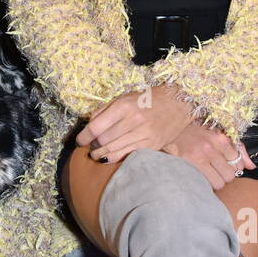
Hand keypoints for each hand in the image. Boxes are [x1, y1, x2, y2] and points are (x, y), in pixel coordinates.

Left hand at [76, 85, 192, 164]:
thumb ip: (104, 111)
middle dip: (92, 146)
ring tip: (96, 153)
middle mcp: (134, 121)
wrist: (177, 104)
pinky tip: (107, 157)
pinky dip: (114, 158)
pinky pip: (127, 156)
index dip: (84, 137)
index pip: (96, 127)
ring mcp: (144, 135)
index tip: (79, 140)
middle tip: (89, 146)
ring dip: (100, 154)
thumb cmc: (147, 99)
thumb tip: (89, 125)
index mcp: (124, 106)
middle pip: (103, 141)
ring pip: (113, 151)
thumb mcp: (123, 98)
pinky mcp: (152, 146)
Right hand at [162, 123, 256, 190]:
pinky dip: (206, 183)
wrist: (173, 129)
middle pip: (230, 175)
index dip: (233, 167)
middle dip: (225, 175)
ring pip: (220, 182)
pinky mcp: (189, 164)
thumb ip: (239, 150)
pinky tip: (202, 176)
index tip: (226, 165)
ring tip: (210, 174)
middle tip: (217, 170)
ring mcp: (199, 156)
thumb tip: (252, 167)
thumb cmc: (198, 132)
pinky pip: (206, 183)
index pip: (239, 164)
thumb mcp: (220, 135)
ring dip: (216, 181)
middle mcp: (212, 147)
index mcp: (221, 138)